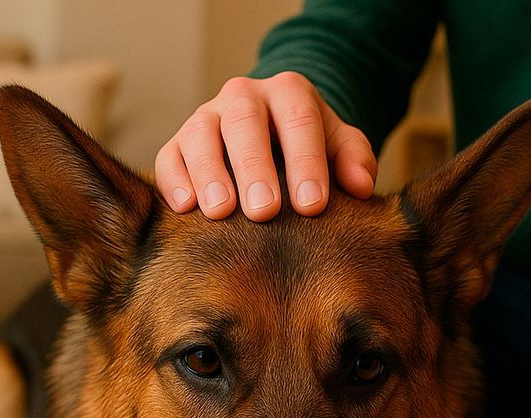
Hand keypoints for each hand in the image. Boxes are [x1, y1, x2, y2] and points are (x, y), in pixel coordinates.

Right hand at [155, 72, 376, 220]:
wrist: (269, 136)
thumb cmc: (307, 149)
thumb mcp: (337, 146)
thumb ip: (353, 160)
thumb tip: (361, 187)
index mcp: (288, 93)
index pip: (298, 118)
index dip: (306, 161)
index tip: (312, 205)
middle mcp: (242, 98)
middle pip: (244, 121)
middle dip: (254, 167)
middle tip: (265, 211)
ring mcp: (206, 119)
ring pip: (200, 135)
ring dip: (210, 174)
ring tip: (221, 212)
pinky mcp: (177, 146)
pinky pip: (169, 158)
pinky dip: (175, 182)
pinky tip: (187, 208)